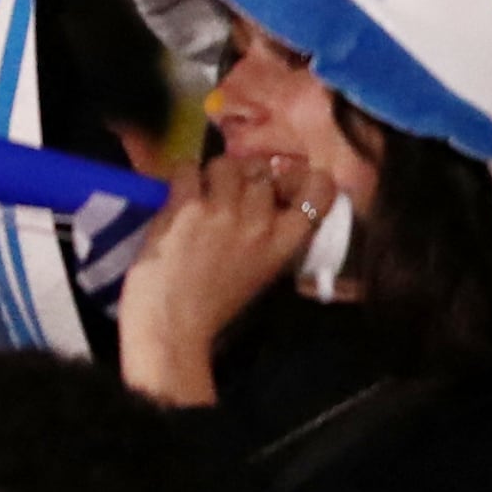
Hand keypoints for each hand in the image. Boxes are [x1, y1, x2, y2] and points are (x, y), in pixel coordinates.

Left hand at [113, 146, 323, 404]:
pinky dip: (181, 178)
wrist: (173, 327)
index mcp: (286, 243)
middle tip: (226, 192)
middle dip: (244, 178)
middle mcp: (261, 222)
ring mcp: (225, 212)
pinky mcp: (187, 208)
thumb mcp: (260, 270)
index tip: (279, 182)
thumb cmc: (213, 307)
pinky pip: (188, 170)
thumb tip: (264, 198)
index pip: (319, 190)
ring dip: (211, 175)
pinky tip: (176, 197)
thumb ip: (269, 235)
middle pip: (262, 173)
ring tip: (199, 194)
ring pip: (227, 165)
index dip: (299, 177)